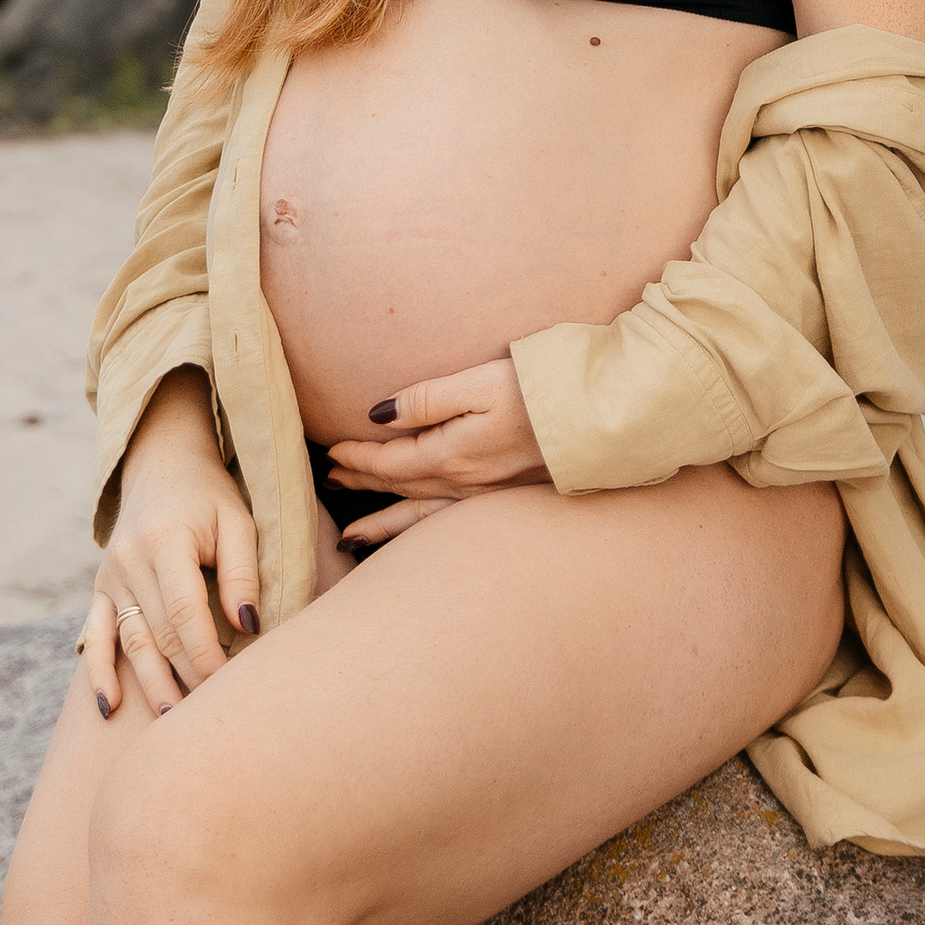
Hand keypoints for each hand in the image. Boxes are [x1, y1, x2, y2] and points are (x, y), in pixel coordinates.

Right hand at [83, 369, 260, 720]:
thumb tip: (248, 626)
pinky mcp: (101, 587)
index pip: (185, 612)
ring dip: (151, 685)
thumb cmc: (209, 495)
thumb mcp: (236, 521)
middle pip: (159, 634)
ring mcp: (112, 576)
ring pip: (131, 642)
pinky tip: (107, 706)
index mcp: (167, 541)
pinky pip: (96, 634)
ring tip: (171, 723)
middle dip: (186, 677)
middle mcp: (131, 560)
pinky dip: (99, 671)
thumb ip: (242, 572)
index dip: (206, 654)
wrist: (162, 463)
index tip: (228, 687)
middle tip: (209, 717)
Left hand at [321, 357, 550, 548]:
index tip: (331, 452)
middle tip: (329, 481)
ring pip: (418, 517)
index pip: (389, 460)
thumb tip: (378, 415)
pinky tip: (414, 540)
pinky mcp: (503, 502)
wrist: (595, 424)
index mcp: (450, 455)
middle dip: (362, 484)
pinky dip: (419, 535)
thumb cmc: (538, 393)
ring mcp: (483, 500)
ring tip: (350, 538)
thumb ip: (427, 399)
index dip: (356, 457)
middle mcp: (461, 486)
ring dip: (382, 524)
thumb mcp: (478, 383)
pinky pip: (445, 525)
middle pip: (398, 487)